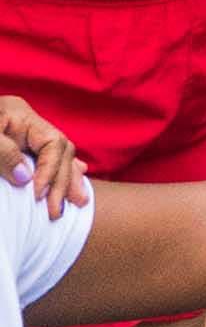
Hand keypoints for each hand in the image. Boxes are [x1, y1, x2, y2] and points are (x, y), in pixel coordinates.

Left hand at [0, 96, 85, 214]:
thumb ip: (2, 153)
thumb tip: (25, 177)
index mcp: (19, 115)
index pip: (53, 142)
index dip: (51, 170)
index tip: (38, 196)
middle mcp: (25, 122)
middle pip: (60, 150)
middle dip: (63, 181)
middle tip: (58, 211)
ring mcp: (21, 132)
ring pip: (57, 155)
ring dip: (67, 179)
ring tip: (78, 202)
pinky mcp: (14, 144)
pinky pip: (46, 157)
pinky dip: (60, 169)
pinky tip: (78, 175)